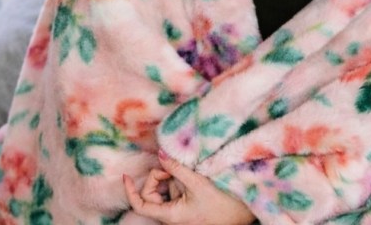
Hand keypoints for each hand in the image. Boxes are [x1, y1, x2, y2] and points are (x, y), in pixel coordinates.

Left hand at [123, 150, 255, 224]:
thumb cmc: (222, 205)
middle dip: (159, 177)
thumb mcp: (198, 183)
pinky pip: (176, 192)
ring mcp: (178, 212)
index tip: (126, 175)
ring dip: (172, 179)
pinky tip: (191, 178)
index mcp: (170, 215)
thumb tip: (161, 153)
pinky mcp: (186, 208)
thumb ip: (177, 168)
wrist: (243, 216)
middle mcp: (171, 216)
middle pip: (151, 194)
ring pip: (165, 191)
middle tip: (174, 167)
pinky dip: (179, 182)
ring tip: (188, 174)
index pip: (140, 204)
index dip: (130, 189)